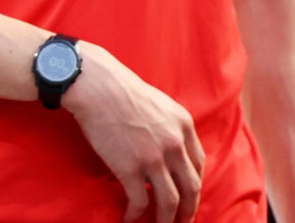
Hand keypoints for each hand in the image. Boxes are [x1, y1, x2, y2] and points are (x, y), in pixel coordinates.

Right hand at [64, 43, 204, 222]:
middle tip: (183, 221)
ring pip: (170, 201)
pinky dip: (136, 215)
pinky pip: (141, 201)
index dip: (194, 184)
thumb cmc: (120, 88)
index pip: (198, 164)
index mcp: (183, 125)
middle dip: (189, 209)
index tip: (188, 194)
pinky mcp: (131, 169)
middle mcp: (175, 144)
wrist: (95, 85)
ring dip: (167, 220)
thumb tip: (166, 149)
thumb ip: (168, 126)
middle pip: (191, 187)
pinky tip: (130, 220)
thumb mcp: (158, 102)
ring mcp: (154, 158)